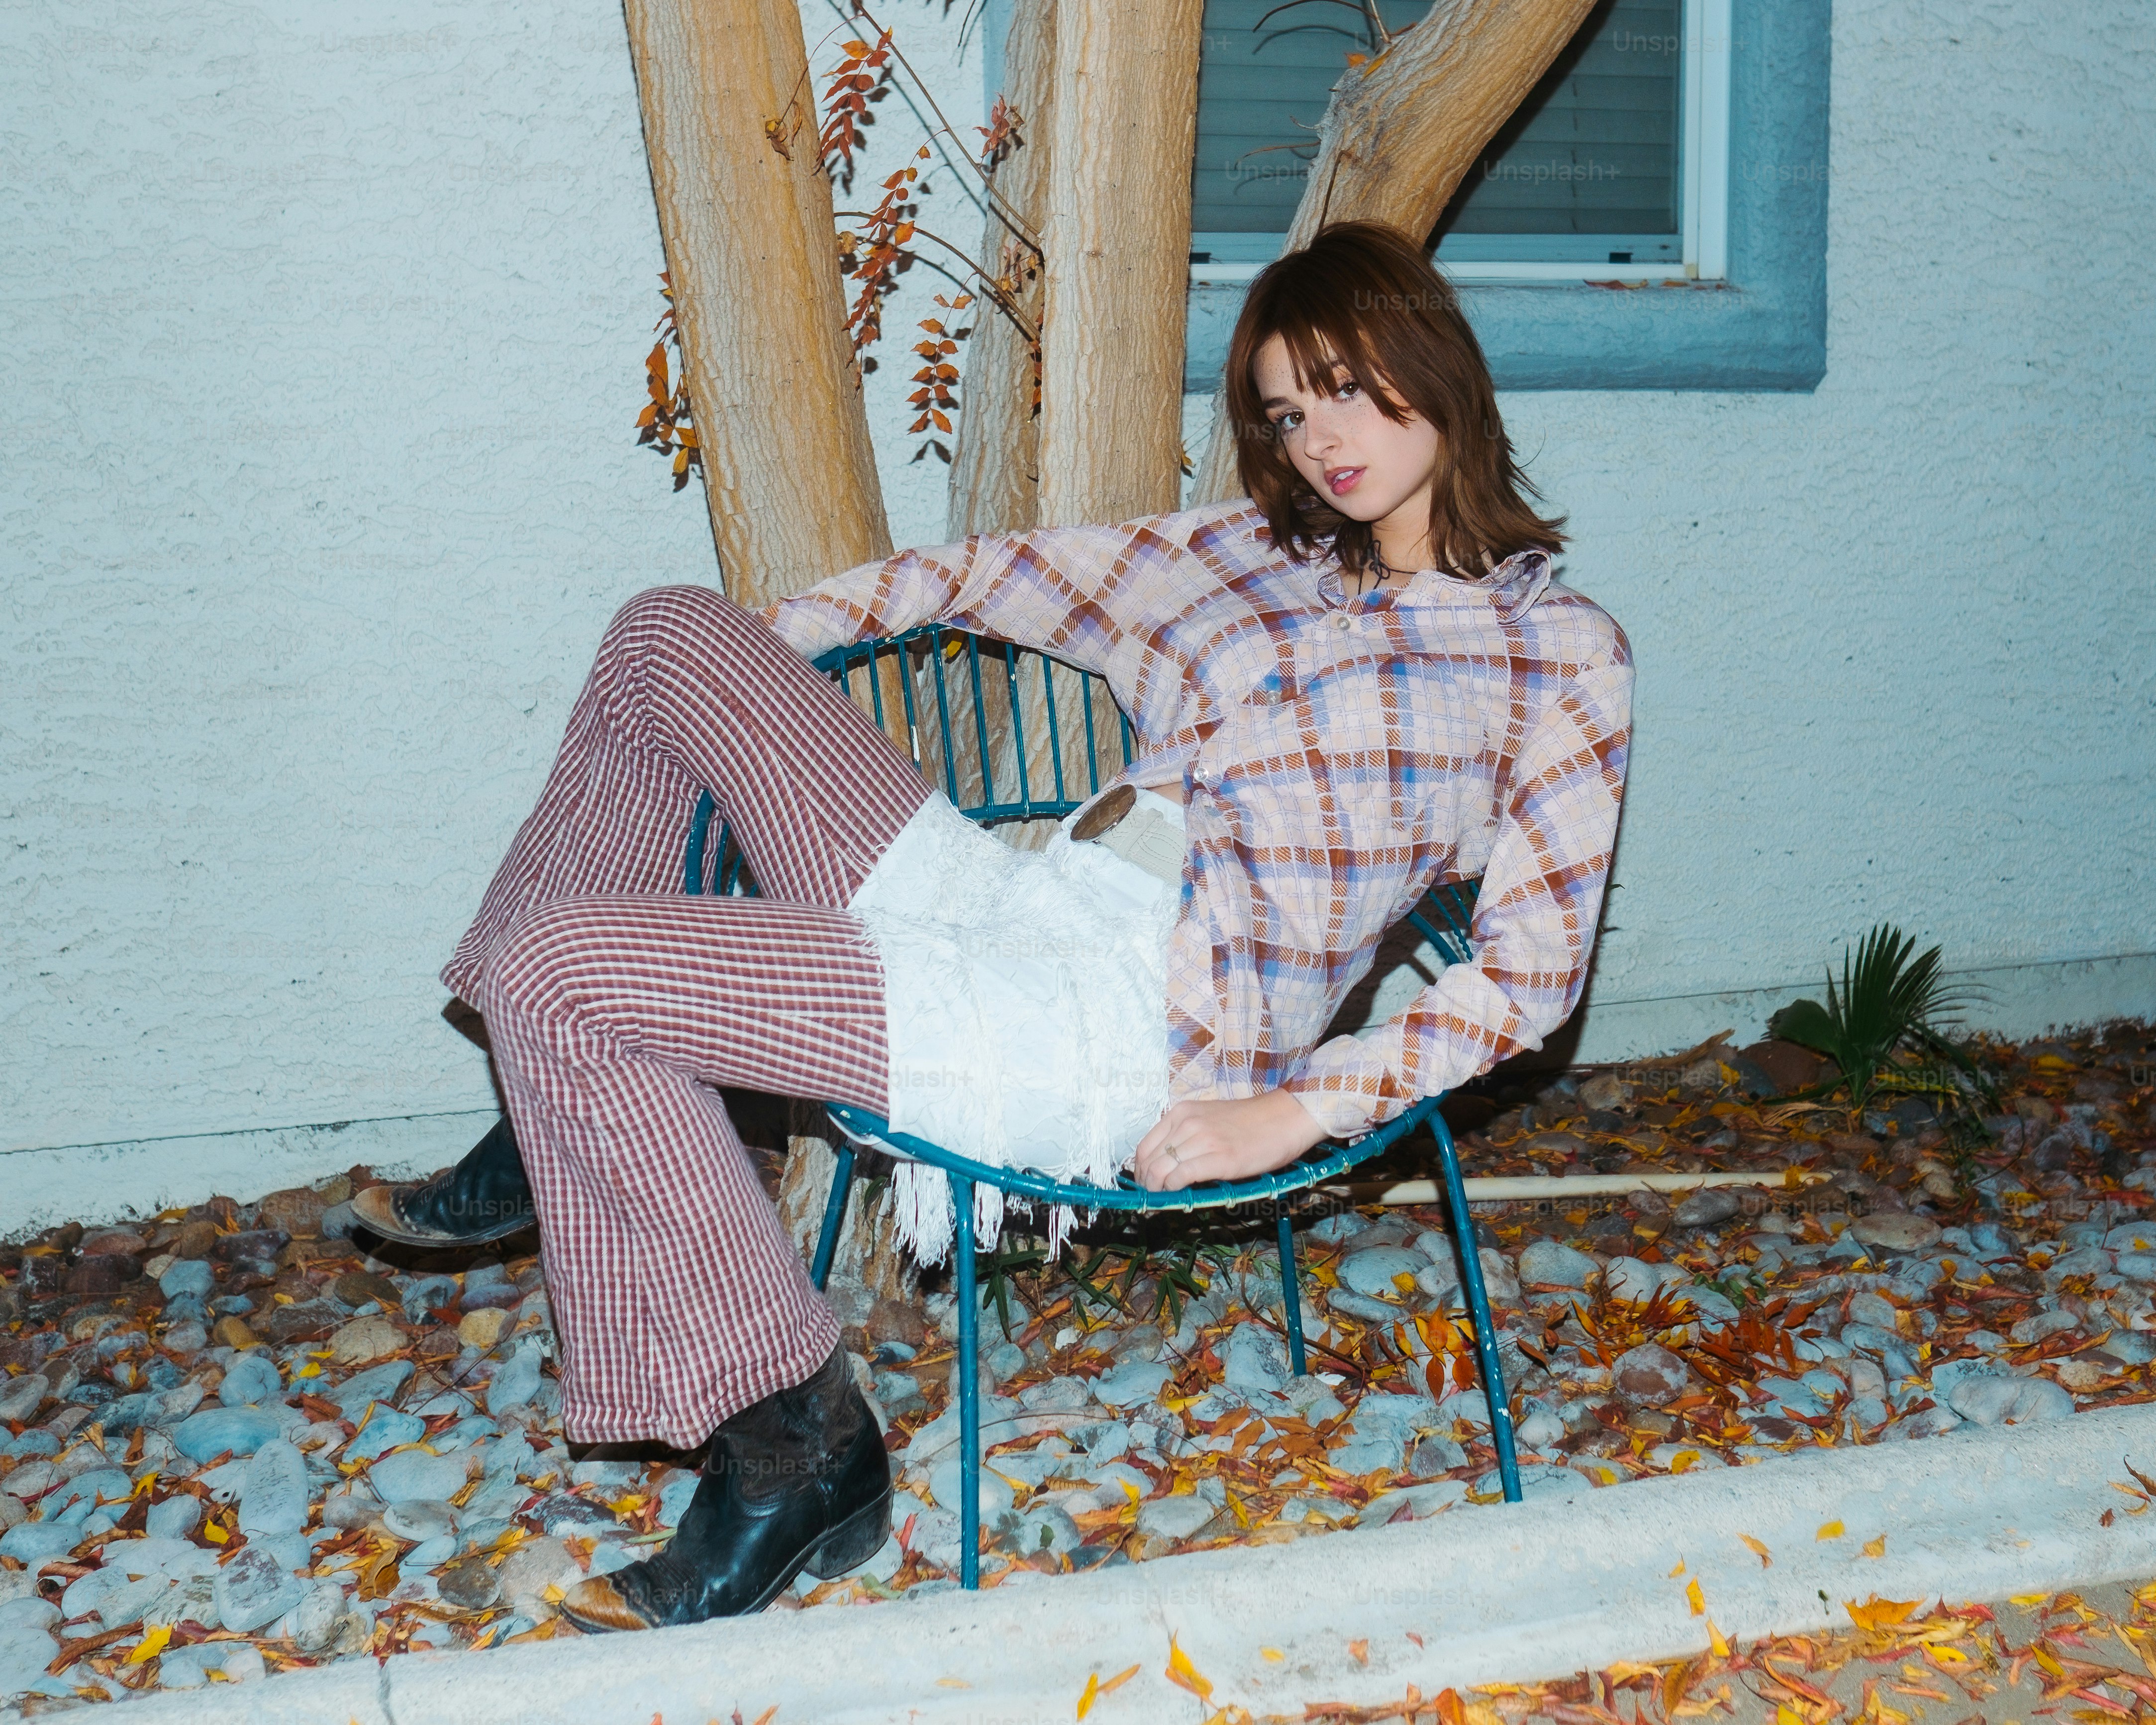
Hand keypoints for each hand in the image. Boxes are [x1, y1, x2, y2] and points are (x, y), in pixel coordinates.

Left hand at [1132, 1091, 1330, 1192]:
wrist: (1285, 1118)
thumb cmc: (1251, 1122)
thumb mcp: (1209, 1119)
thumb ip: (1186, 1136)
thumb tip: (1167, 1166)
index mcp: (1182, 1112)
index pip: (1144, 1147)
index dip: (1140, 1171)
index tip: (1146, 1186)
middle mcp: (1187, 1123)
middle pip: (1148, 1161)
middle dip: (1146, 1186)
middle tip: (1153, 1200)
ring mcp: (1202, 1140)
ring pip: (1160, 1171)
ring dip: (1158, 1192)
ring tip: (1164, 1203)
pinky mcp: (1219, 1159)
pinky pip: (1181, 1178)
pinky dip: (1174, 1191)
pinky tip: (1180, 1197)